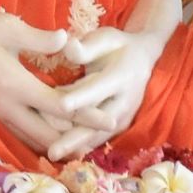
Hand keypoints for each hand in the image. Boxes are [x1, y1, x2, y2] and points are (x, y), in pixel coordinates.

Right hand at [0, 14, 113, 156]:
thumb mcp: (9, 26)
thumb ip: (40, 38)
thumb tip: (69, 41)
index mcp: (15, 86)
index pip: (59, 107)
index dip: (87, 115)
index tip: (111, 120)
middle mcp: (9, 107)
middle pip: (49, 133)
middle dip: (77, 137)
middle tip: (104, 139)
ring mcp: (0, 113)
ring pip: (35, 138)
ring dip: (59, 139)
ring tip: (86, 141)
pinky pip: (24, 132)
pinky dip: (43, 135)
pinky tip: (57, 133)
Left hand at [46, 27, 162, 160]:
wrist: (143, 59)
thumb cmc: (117, 47)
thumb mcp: (106, 38)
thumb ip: (87, 47)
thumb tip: (67, 47)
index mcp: (122, 75)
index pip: (98, 88)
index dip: (80, 97)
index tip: (62, 105)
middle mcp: (125, 101)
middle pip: (97, 123)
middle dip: (74, 138)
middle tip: (52, 152)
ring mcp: (123, 117)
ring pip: (96, 136)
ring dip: (74, 146)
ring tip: (50, 154)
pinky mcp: (118, 127)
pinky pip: (97, 138)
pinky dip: (79, 146)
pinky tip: (59, 152)